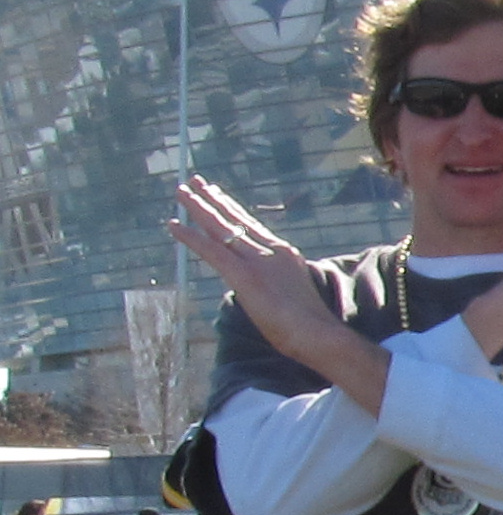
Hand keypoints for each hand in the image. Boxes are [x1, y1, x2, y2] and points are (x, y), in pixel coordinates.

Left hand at [172, 178, 352, 359]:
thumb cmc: (309, 325)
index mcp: (284, 253)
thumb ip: (277, 284)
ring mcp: (257, 261)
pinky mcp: (244, 275)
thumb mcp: (294, 295)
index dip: (231, 208)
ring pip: (221, 228)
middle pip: (235, 218)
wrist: (317, 333)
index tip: (217, 193)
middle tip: (195, 181)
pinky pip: (211, 250)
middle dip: (212, 198)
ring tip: (181, 191)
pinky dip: (190, 236)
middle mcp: (270, 250)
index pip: (252, 225)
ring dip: (197, 208)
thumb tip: (265, 291)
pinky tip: (174, 225)